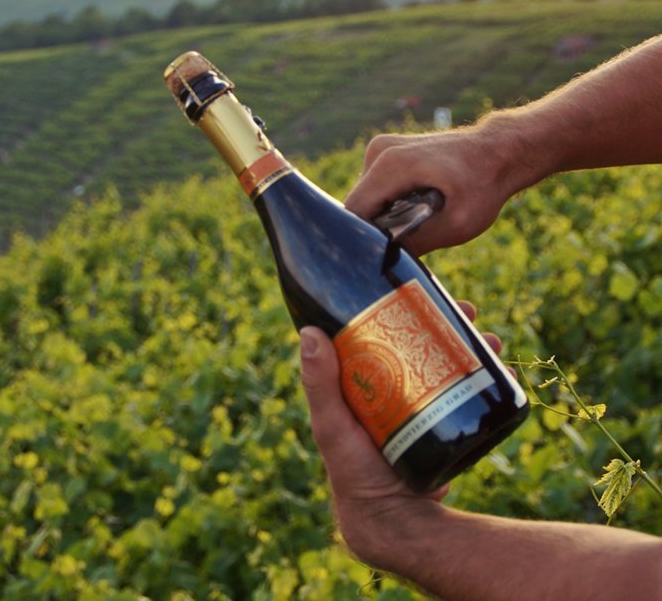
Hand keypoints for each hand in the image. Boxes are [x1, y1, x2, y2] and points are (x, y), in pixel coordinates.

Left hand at [299, 302, 501, 566]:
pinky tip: (504, 373)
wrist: (392, 523)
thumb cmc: (352, 471)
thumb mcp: (333, 424)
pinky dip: (486, 380)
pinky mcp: (442, 425)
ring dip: (474, 346)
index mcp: (361, 378)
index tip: (429, 291)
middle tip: (473, 313)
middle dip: (451, 323)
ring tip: (494, 339)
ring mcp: (420, 405)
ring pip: (450, 363)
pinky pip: (466, 394)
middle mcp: (391, 386)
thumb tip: (309, 332)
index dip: (406, 307)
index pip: (384, 329)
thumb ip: (320, 385)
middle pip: (423, 341)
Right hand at [344, 130, 514, 255]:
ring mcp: (381, 148)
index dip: (364, 237)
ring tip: (418, 219)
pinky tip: (416, 207)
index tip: (385, 253)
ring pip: (366, 198)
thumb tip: (385, 261)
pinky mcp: (386, 152)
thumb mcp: (457, 225)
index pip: (354, 211)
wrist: (500, 152)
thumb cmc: (483, 187)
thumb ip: (417, 244)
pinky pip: (375, 188)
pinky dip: (390, 203)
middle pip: (358, 204)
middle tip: (409, 239)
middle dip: (376, 227)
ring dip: (384, 216)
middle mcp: (379, 151)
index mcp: (392, 165)